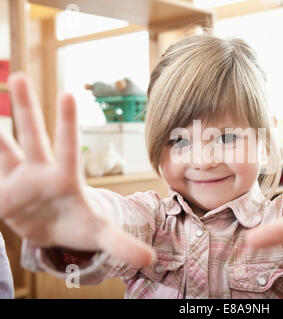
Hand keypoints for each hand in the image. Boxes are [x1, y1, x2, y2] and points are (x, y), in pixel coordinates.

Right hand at [0, 73, 155, 266]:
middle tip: (19, 76)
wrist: (54, 230)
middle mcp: (40, 172)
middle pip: (32, 137)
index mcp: (66, 178)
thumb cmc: (79, 224)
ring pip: (3, 150)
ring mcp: (18, 180)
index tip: (67, 94)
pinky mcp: (1, 194)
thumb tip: (151, 259)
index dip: (67, 123)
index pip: (68, 147)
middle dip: (25, 108)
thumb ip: (122, 245)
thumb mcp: (100, 236)